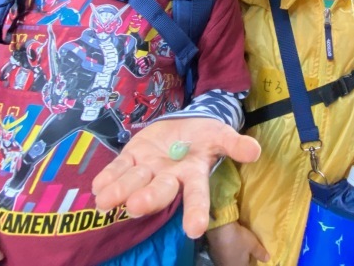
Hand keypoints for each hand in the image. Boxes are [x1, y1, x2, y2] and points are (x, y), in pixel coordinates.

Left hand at [92, 118, 260, 238]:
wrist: (184, 123)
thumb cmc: (205, 134)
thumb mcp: (221, 134)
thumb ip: (234, 144)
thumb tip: (256, 151)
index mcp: (193, 174)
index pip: (197, 195)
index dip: (196, 211)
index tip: (195, 230)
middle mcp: (169, 178)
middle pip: (160, 191)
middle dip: (149, 199)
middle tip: (137, 206)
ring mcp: (148, 169)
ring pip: (134, 182)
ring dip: (121, 191)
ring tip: (105, 201)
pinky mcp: (132, 157)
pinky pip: (118, 169)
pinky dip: (108, 178)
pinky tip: (97, 188)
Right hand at [207, 221, 269, 264]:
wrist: (219, 228)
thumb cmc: (238, 239)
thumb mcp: (253, 245)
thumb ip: (260, 253)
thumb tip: (267, 259)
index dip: (253, 261)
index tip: (256, 256)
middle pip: (238, 264)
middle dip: (244, 259)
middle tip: (249, 251)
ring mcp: (219, 261)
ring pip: (230, 260)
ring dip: (235, 255)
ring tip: (240, 246)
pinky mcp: (213, 253)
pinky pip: (224, 255)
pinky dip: (228, 251)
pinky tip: (230, 244)